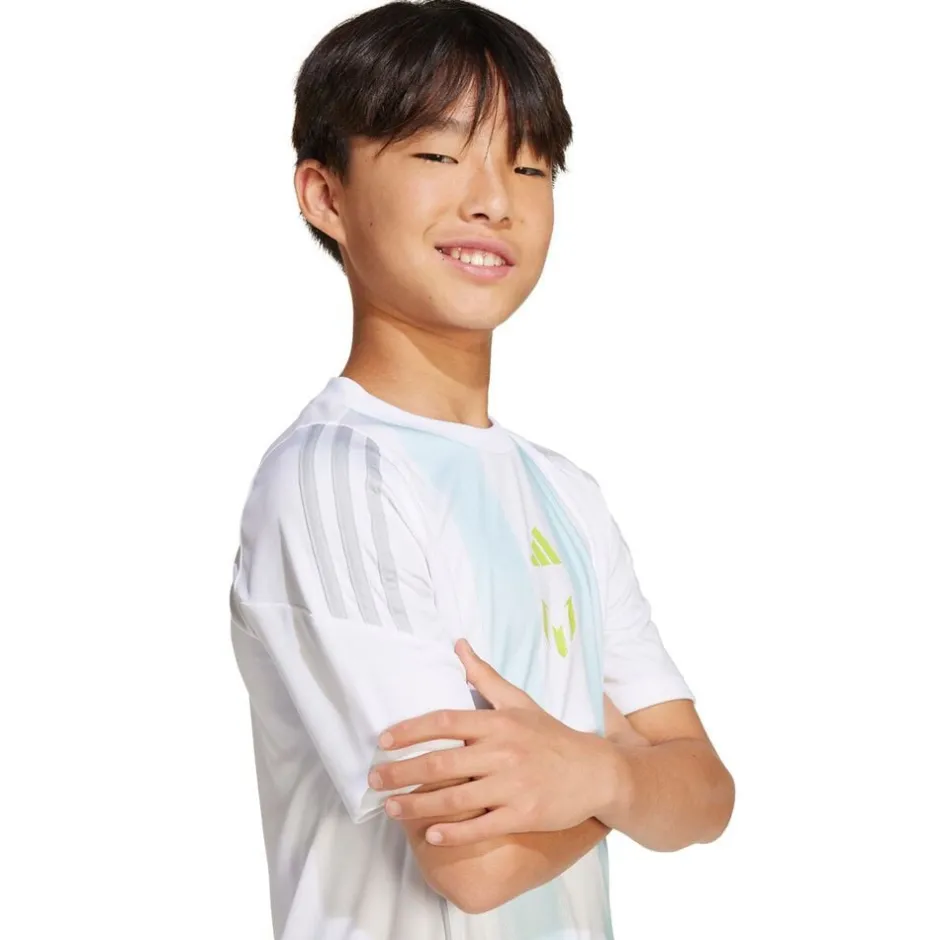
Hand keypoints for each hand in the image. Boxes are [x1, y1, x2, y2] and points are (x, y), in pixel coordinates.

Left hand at [368, 638, 613, 846]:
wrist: (597, 771)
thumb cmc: (552, 736)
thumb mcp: (520, 702)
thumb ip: (486, 676)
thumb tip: (458, 644)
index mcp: (498, 723)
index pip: (446, 721)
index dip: (412, 729)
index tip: (384, 740)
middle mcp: (502, 752)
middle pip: (442, 762)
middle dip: (402, 771)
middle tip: (374, 778)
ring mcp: (513, 785)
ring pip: (456, 798)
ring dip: (417, 805)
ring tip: (390, 809)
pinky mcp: (524, 814)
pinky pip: (482, 826)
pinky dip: (454, 832)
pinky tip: (430, 834)